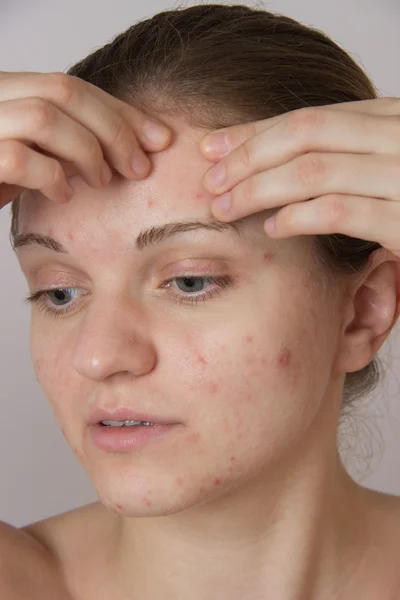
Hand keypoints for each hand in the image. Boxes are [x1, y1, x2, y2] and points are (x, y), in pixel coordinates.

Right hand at [0, 70, 171, 208]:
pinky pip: (19, 158)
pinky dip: (52, 178)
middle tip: (139, 167)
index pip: (72, 85)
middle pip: (64, 91)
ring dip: (87, 151)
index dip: (120, 110)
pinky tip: (63, 196)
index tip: (158, 138)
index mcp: (8, 90)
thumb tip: (125, 150)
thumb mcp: (31, 156)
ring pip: (44, 116)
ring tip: (101, 181)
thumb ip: (63, 144)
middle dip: (114, 129)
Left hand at [200, 97, 399, 259]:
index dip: (254, 132)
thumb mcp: (392, 167)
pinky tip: (272, 229)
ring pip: (313, 170)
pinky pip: (338, 211)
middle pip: (304, 135)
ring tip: (224, 207)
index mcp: (394, 119)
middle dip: (246, 157)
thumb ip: (354, 157)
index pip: (309, 117)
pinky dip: (297, 218)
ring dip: (257, 189)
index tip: (213, 148)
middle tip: (208, 181)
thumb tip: (284, 167)